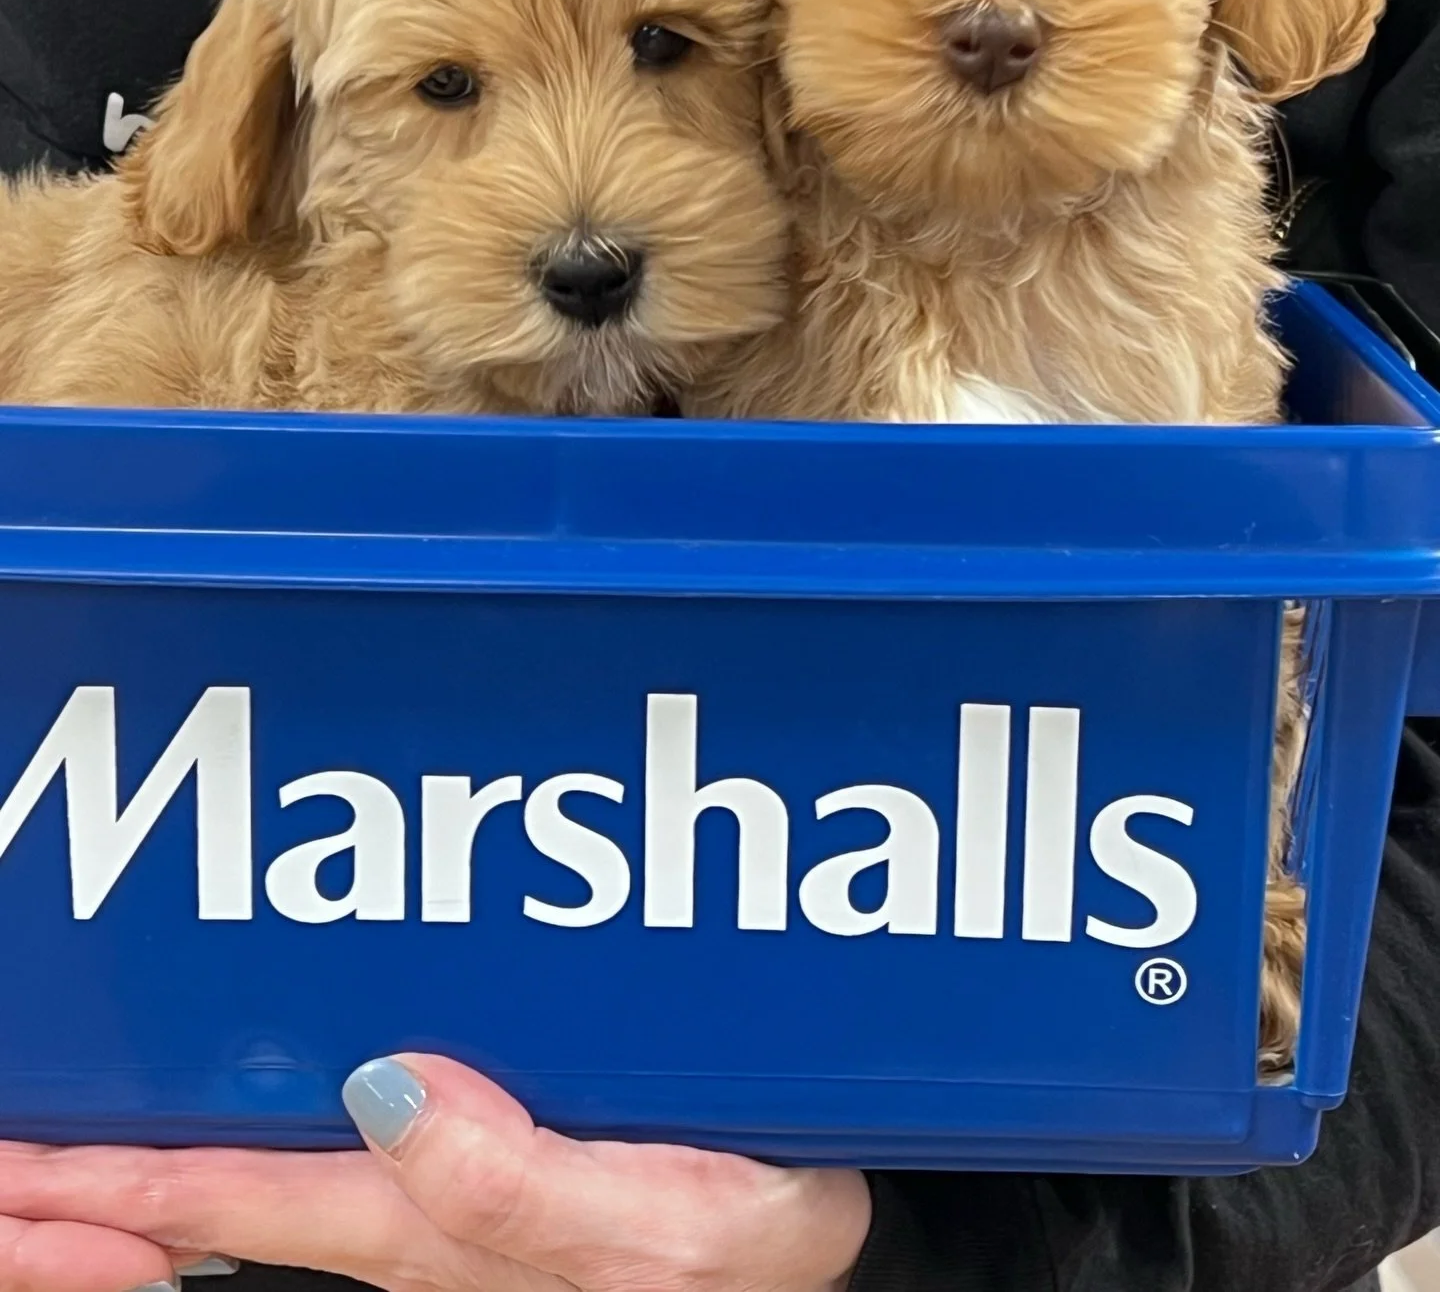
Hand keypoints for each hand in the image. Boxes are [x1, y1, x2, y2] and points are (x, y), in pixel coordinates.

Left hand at [0, 1054, 871, 1291]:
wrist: (806, 1234)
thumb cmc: (742, 1237)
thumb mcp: (656, 1225)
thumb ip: (522, 1180)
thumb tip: (386, 1086)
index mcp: (422, 1229)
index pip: (217, 1201)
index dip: (91, 1184)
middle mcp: (396, 1208)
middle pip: (196, 1192)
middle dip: (71, 1179)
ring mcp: (424, 1182)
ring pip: (240, 1156)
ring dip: (133, 1145)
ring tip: (45, 1111)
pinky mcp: (467, 1147)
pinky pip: (311, 1126)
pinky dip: (234, 1104)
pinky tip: (221, 1058)